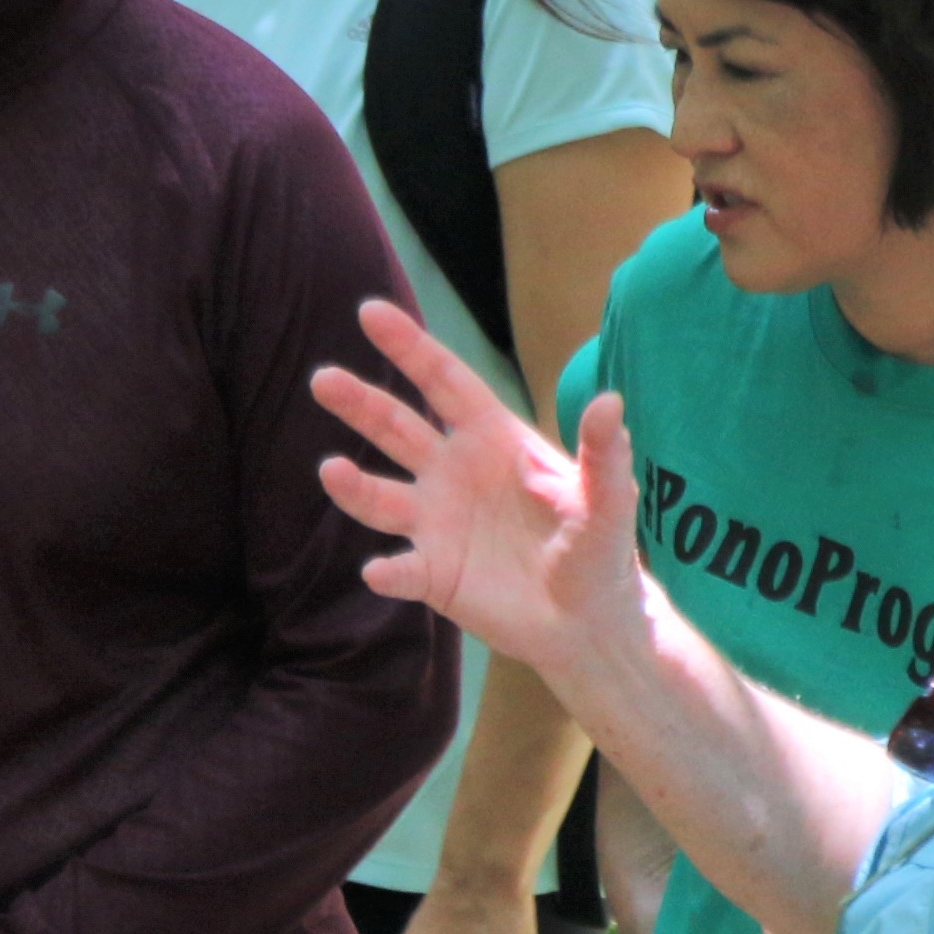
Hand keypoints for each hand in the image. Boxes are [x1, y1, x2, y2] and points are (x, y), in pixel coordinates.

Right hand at [312, 298, 643, 682]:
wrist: (586, 621)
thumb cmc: (597, 549)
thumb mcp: (609, 499)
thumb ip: (604, 453)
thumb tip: (610, 402)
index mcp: (491, 438)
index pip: (443, 382)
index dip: (409, 347)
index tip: (369, 312)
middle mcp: (452, 473)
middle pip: (396, 428)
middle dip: (360, 403)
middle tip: (323, 380)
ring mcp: (436, 523)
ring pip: (382, 496)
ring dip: (355, 486)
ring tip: (332, 471)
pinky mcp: (433, 575)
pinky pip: (404, 570)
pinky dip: (390, 572)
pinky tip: (379, 571)